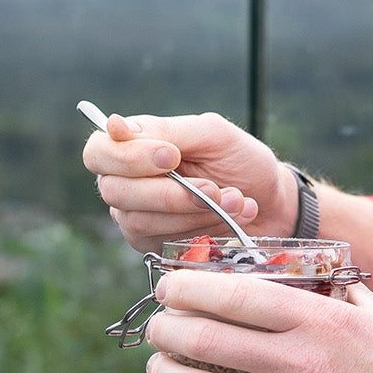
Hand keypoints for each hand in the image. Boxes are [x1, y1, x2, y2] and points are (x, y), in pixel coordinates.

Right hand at [84, 110, 293, 251]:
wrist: (274, 204)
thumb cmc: (241, 162)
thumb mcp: (212, 134)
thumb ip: (166, 130)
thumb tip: (114, 125)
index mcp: (134, 147)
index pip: (98, 152)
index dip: (127, 157)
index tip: (171, 157)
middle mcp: (126, 183)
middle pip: (114, 191)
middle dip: (169, 192)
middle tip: (213, 188)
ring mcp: (137, 218)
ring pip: (139, 221)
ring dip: (193, 211)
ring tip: (235, 200)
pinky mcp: (155, 246)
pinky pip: (162, 242)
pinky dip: (201, 229)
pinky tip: (230, 218)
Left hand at [141, 270, 372, 372]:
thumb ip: (341, 297)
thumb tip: (311, 281)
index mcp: (319, 321)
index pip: (230, 295)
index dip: (186, 289)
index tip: (170, 289)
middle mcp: (298, 363)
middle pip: (201, 340)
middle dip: (165, 331)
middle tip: (159, 330)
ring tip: (164, 372)